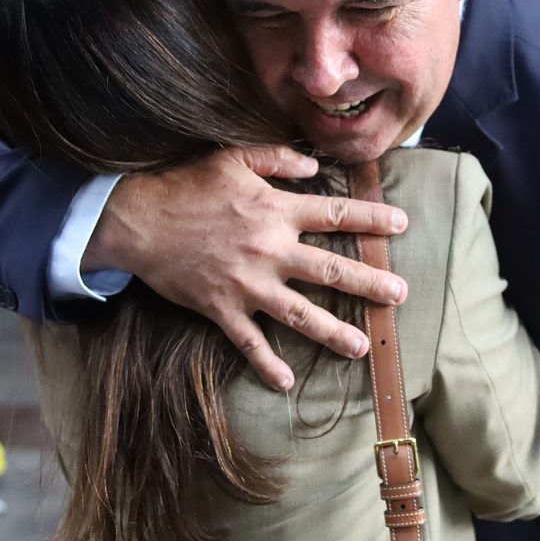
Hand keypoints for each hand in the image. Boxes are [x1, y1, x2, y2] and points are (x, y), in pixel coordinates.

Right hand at [85, 145, 409, 390]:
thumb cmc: (186, 185)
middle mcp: (270, 250)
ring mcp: (247, 284)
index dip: (371, 218)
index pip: (335, 213)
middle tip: (400, 295)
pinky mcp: (222, 309)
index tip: (401, 223)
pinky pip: (249, 343)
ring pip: (300, 313)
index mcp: (275, 210)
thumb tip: (315, 166)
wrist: (138, 220)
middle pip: (331, 270)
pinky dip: (267, 364)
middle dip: (370, 282)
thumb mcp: (232, 158)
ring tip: (362, 347)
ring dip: (334, 332)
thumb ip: (277, 158)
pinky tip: (286, 382)